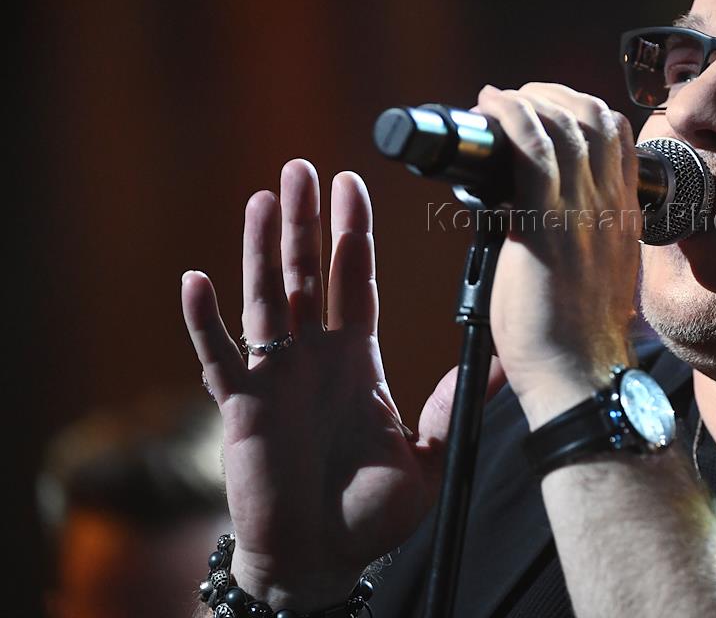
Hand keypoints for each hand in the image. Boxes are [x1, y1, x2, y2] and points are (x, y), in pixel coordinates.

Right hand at [181, 161, 503, 609]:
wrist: (324, 559)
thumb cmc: (372, 512)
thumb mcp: (430, 453)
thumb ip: (456, 402)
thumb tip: (509, 363)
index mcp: (356, 359)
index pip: (354, 281)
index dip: (353, 234)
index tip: (353, 184)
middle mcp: (314, 356)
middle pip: (308, 273)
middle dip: (308, 220)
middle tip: (305, 166)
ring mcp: (276, 376)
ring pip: (266, 298)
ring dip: (262, 248)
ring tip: (266, 196)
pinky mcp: (242, 406)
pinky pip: (218, 357)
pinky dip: (204, 321)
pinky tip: (195, 280)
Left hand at [474, 84, 640, 426]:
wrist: (581, 378)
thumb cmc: (577, 339)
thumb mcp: (597, 275)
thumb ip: (581, 237)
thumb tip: (527, 212)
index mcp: (623, 217)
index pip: (618, 137)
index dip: (582, 108)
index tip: (549, 107)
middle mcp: (610, 207)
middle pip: (596, 118)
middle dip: (554, 94)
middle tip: (519, 97)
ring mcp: (583, 214)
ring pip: (566, 124)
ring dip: (529, 99)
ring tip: (499, 100)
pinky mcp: (548, 226)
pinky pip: (534, 150)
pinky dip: (511, 117)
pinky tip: (491, 107)